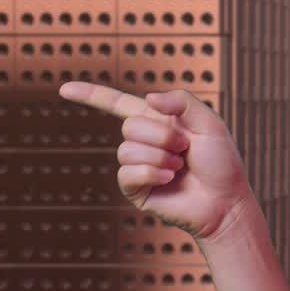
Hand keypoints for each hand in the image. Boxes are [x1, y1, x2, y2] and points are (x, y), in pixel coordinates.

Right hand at [58, 82, 252, 243]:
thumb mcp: (210, 123)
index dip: (92, 95)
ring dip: (160, 156)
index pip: (119, 104)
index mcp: (159, 121)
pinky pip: (127, 172)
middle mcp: (144, 142)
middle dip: (163, 136)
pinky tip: (169, 178)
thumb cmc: (221, 162)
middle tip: (186, 148)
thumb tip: (148, 97)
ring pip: (127, 149)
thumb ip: (182, 102)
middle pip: (130, 126)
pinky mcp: (135, 189)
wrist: (225, 201)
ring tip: (180, 166)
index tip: (63, 89)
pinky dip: (151, 172)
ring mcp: (137, 166)